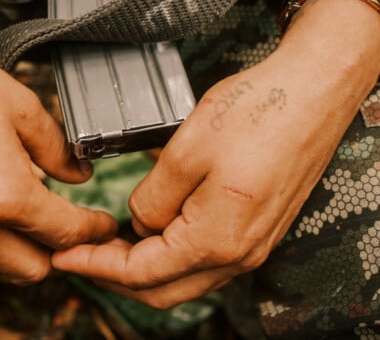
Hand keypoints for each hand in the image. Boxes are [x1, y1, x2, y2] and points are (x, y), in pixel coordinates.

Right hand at [0, 0, 117, 284]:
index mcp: (6, 195)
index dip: (94, 230)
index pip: (65, 234)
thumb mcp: (20, 105)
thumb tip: (79, 174)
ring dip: (12, 259)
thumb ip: (56, 148)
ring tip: (21, 230)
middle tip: (63, 227)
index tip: (102, 224)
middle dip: (57, 252)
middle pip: (30, 270)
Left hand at [52, 0, 379, 308]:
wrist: (315, 90)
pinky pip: (208, 259)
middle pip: (164, 290)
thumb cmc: (258, 112)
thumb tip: (138, 223)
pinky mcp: (261, 228)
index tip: (63, 257)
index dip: (95, 267)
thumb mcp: (186, 151)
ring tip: (110, 242)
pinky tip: (153, 229)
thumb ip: (153, 199)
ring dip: (144, 267)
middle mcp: (241, 254)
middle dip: (115, 275)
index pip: (142, 274)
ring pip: (186, 278)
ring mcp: (255, 244)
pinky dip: (172, 254)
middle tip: (81, 253)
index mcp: (218, 239)